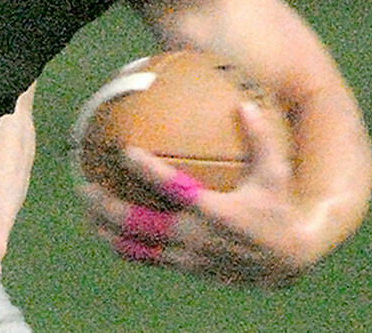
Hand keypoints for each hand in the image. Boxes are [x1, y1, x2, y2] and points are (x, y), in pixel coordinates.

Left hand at [78, 101, 310, 286]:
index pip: (174, 188)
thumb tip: (244, 103)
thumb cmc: (277, 210)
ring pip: (136, 247)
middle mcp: (196, 237)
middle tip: (83, 187)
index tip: (125, 151)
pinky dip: (124, 246)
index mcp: (215, 211)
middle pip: (139, 223)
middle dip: (106, 206)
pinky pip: (148, 258)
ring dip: (106, 230)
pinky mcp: (187, 269)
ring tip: (84, 212)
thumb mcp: (275, 174)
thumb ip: (261, 139)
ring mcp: (188, 257)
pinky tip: (107, 231)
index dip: (148, 170)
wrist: (288, 260)